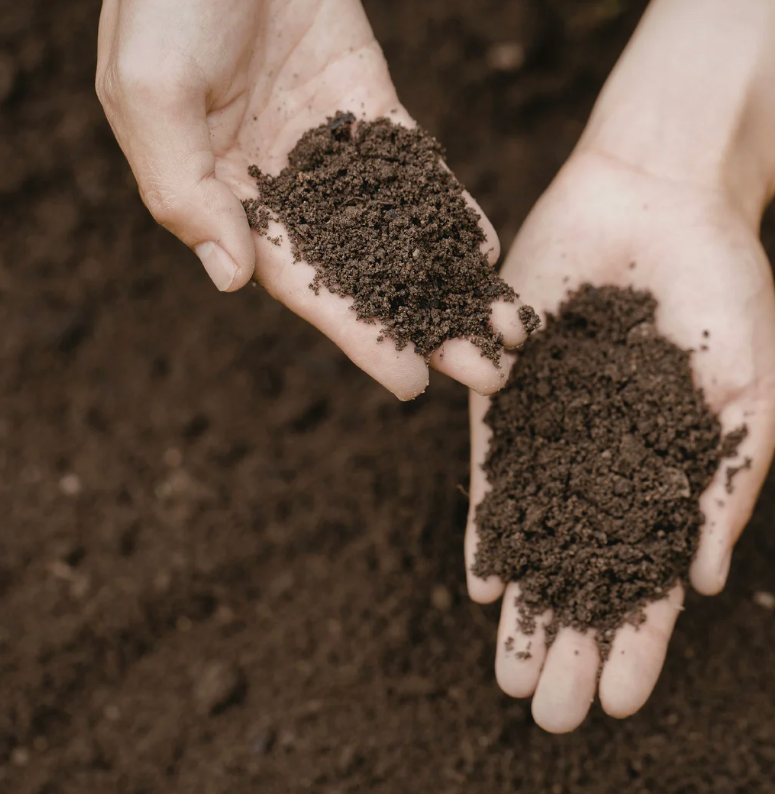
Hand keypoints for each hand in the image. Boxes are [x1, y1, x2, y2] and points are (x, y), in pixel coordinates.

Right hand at [95, 0, 525, 399]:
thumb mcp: (149, 90)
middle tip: (488, 374)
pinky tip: (483, 249)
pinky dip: (446, 208)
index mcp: (229, 201)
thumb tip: (234, 281)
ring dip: (450, 281)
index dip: (359, 337)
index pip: (305, 287)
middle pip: (365, 274)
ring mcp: (330, 151)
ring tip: (507, 328)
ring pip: (398, 231)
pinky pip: (413, 169)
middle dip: (425, 325)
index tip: (411, 384)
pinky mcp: (368, 108)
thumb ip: (183, 191)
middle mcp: (285, 190)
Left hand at [465, 148, 774, 732]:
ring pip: (536, 536)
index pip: (648, 576)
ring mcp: (557, 430)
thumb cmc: (724, 288)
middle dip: (567, 639)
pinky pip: (496, 470)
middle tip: (547, 714)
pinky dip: (491, 526)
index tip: (619, 701)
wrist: (658, 199)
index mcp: (668, 473)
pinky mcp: (510, 392)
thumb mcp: (750, 392)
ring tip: (509, 672)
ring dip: (523, 604)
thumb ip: (727, 485)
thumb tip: (700, 582)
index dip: (636, 639)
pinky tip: (483, 580)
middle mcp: (606, 463)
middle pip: (584, 571)